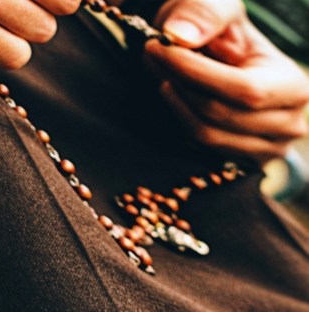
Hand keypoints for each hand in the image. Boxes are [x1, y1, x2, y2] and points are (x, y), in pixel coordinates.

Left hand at [144, 0, 308, 161]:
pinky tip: (172, 94)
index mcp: (294, 87)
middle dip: (178, 83)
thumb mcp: (220, 8)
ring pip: (204, 134)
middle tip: (152, 54)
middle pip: (218, 114)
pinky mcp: (237, 161)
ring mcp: (263, 149)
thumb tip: (180, 35)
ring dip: (172, 101)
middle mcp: (287, 125)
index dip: (195, 72)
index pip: (243, 90)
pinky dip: (177, 118)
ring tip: (160, 71)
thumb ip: (205, 13)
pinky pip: (196, 147)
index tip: (159, 48)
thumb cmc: (222, 32)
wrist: (217, 56)